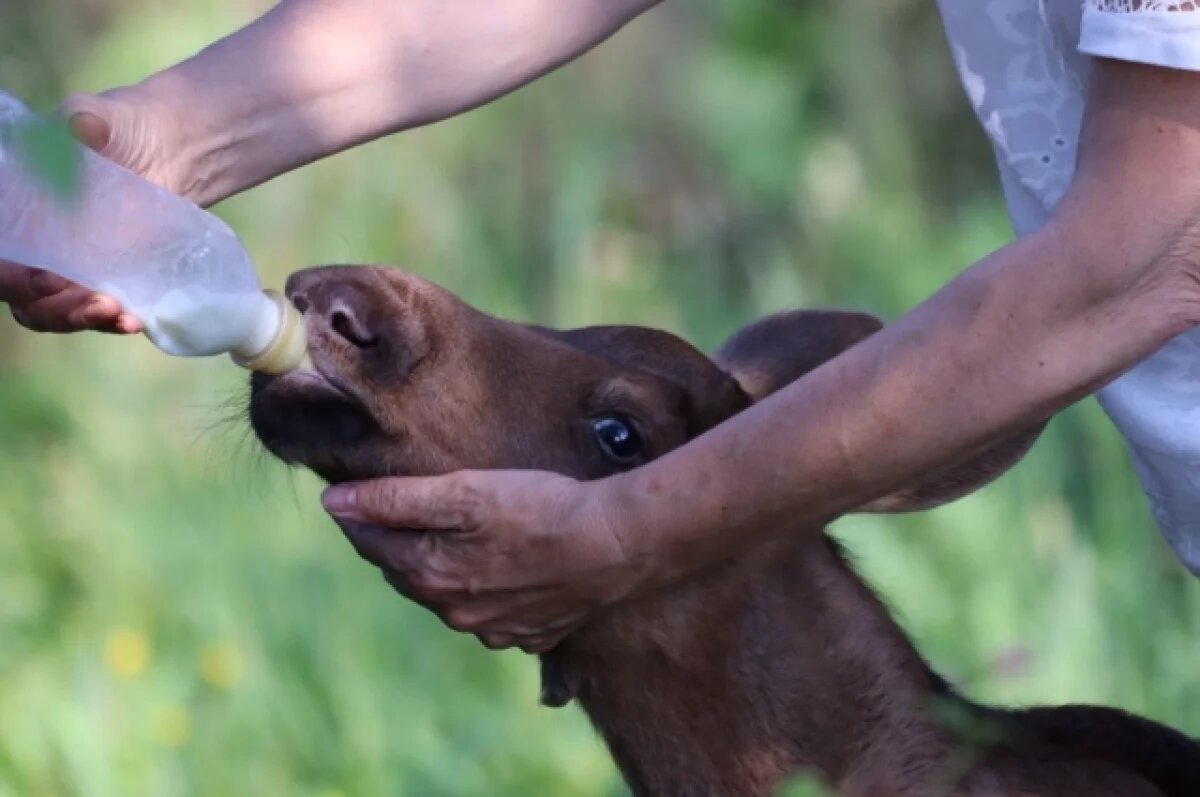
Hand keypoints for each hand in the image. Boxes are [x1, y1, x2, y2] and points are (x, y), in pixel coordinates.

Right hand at [2, 88, 183, 334]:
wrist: (169, 149)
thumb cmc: (117, 129)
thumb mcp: (95, 119)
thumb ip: (81, 123)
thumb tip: (77, 127)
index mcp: (12, 209)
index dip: (5, 273)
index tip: (37, 276)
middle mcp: (31, 245)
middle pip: (18, 293)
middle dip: (47, 304)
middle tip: (84, 299)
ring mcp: (67, 268)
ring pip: (54, 311)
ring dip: (80, 318)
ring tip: (115, 312)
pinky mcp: (107, 281)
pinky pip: (99, 313)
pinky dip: (112, 321)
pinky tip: (133, 319)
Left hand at [321, 470, 646, 652]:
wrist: (616, 545)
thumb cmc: (540, 508)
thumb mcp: (464, 490)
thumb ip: (394, 498)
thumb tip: (333, 503)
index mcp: (428, 574)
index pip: (371, 541)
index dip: (358, 512)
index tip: (352, 491)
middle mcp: (453, 612)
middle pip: (405, 570)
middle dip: (397, 540)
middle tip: (397, 508)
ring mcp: (491, 630)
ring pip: (446, 594)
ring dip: (439, 567)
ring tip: (451, 535)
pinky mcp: (527, 634)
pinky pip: (488, 614)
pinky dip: (482, 590)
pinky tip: (499, 569)